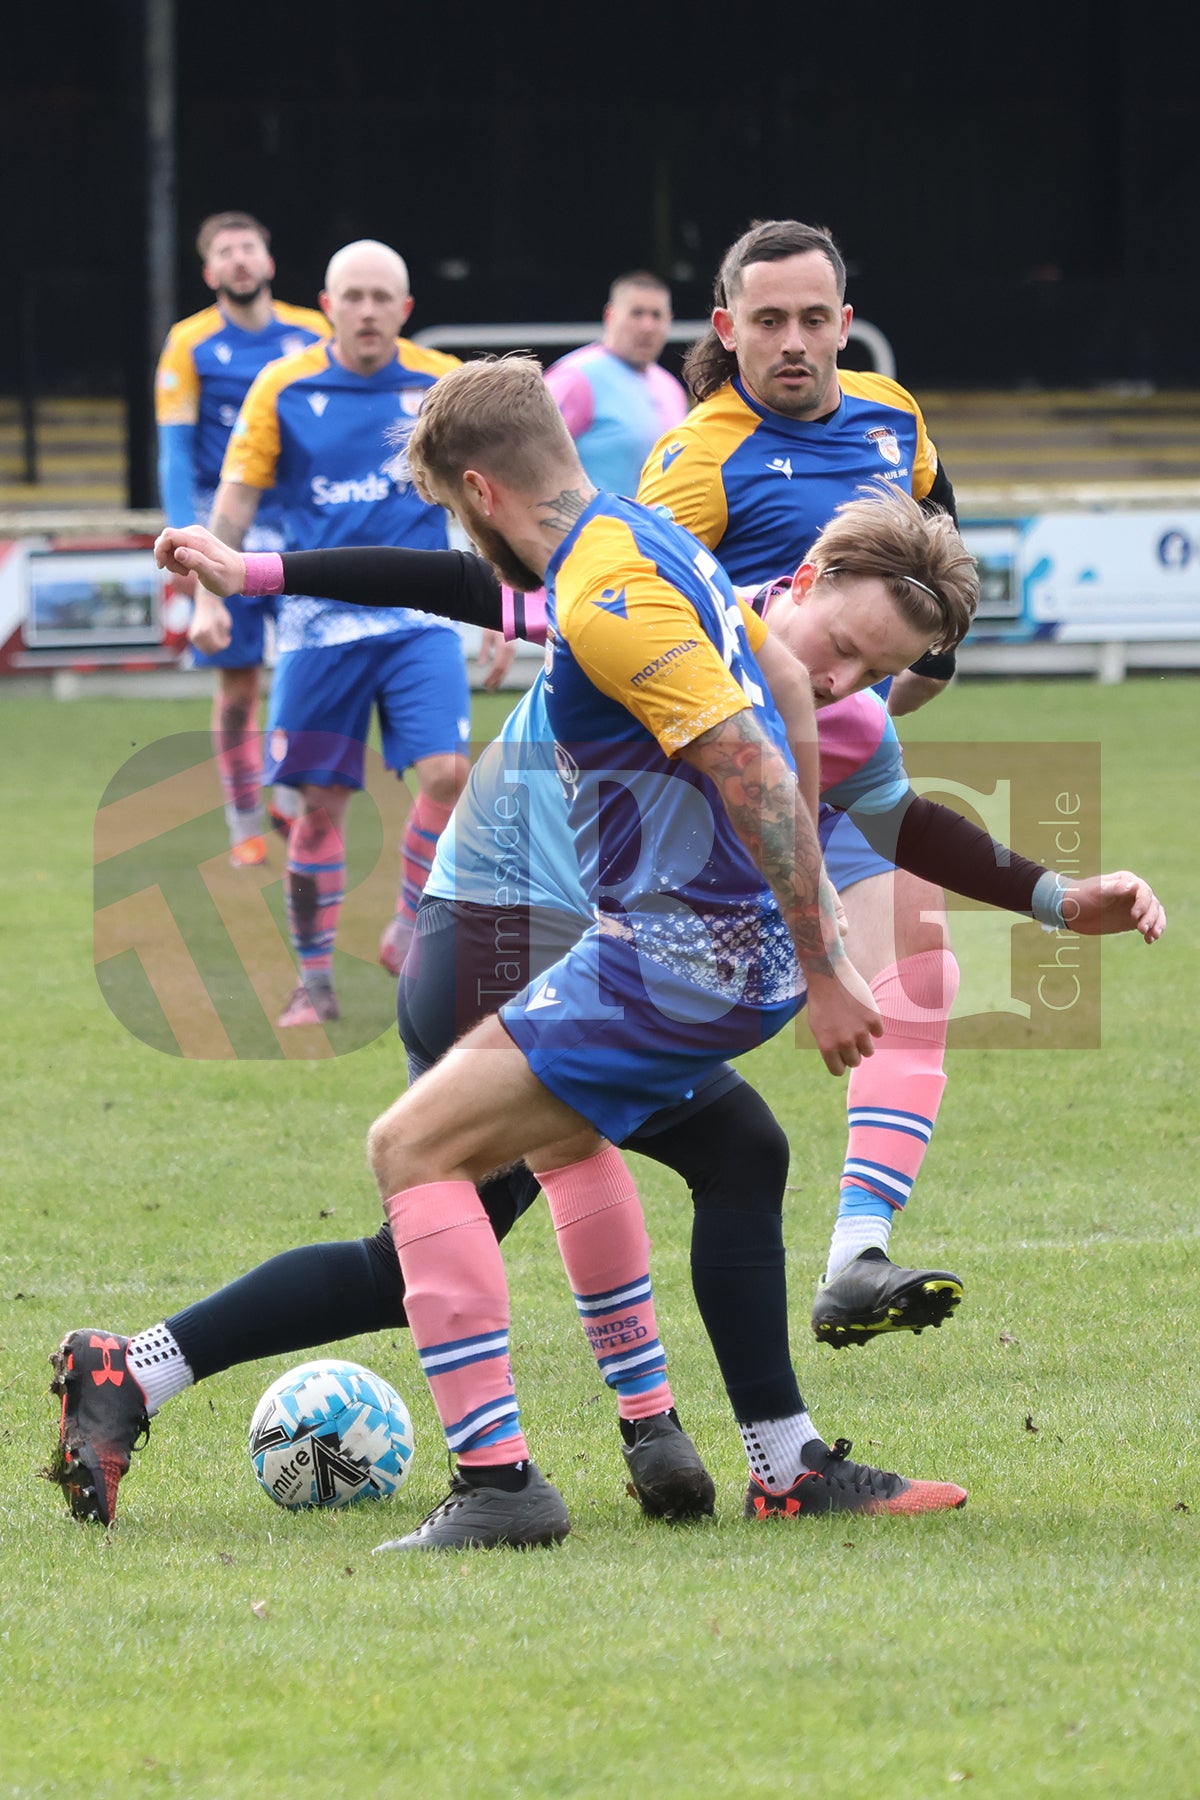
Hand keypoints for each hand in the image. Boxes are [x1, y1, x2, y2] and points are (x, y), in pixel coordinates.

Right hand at [155, 525, 245, 598]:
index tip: (163, 567)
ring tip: (187, 573)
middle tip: (181, 573)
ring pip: (169, 543)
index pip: (167, 536)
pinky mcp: (193, 541)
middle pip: (165, 538)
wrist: (242, 574)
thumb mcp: (213, 574)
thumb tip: (178, 552)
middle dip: (165, 557)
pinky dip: (176, 559)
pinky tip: (188, 570)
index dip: (159, 551)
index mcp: (198, 540)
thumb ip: (196, 562)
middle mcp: (194, 532)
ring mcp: (194, 535)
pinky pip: (175, 547)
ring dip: (171, 560)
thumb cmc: (229, 578)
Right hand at [188, 589, 232, 654]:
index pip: (219, 645)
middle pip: (212, 650)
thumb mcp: (226, 624)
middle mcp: (199, 633)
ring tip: (218, 636)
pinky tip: (211, 636)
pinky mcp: (191, 636)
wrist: (206, 602)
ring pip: (206, 650)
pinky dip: (207, 645)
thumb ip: (225, 637)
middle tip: (224, 637)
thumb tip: (221, 647)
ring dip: (213, 646)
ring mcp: (193, 635)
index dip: (226, 643)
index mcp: (208, 630)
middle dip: (220, 646)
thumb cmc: (218, 612)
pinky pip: (201, 647)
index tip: (229, 637)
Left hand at [476, 629, 515, 690]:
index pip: (497, 666)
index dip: (491, 677)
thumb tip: (481, 665)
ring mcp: (513, 652)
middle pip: (503, 670)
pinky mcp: (513, 652)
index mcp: (504, 647)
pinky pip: (508, 665)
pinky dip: (502, 673)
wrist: (508, 618)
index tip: (484, 683)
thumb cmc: (494, 625)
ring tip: (492, 688)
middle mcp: (511, 651)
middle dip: (495, 680)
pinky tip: (497, 679)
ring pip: (507, 669)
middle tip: (488, 690)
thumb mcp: (487, 636)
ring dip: (499, 679)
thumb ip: (484, 651)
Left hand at [802, 956, 884, 1075]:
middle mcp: (844, 1042)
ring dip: (864, 1042)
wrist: (829, 975)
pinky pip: (879, 1033)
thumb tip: (842, 1060)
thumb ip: (829, 1045)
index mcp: (827, 1046)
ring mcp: (860, 1031)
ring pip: (869, 1052)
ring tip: (857, 1028)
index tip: (840, 1054)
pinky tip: (864, 1014)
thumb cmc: (820, 1000)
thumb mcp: (817, 1027)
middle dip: (852, 1052)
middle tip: (848, 1038)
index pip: (838, 1070)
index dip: (839, 1062)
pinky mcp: (874, 1019)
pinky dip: (874, 1026)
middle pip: (855, 1062)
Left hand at [1061, 871, 1165, 942]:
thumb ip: (1115, 888)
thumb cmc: (1081, 895)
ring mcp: (1134, 907)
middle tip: (1142, 930)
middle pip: (1152, 904)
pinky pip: (1148, 925)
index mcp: (1127, 881)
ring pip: (1155, 914)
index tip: (1134, 916)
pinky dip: (1152, 931)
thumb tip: (1134, 886)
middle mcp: (1134, 893)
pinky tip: (1149, 940)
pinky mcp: (1132, 920)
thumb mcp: (1096, 891)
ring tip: (1152, 936)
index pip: (1144, 891)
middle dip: (1150, 917)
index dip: (1143, 903)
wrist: (1069, 910)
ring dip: (1157, 924)